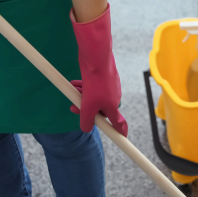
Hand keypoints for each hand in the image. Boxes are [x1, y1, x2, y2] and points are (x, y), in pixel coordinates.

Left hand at [69, 5, 127, 136]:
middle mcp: (114, 98)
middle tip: (74, 107)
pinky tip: (74, 83)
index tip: (123, 137)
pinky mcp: (105, 77)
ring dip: (83, 97)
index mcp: (113, 107)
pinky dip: (85, 87)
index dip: (120, 131)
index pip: (119, 123)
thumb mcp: (87, 106)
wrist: (97, 59)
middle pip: (100, 110)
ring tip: (73, 91)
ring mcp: (110, 86)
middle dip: (87, 109)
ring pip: (95, 97)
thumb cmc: (95, 84)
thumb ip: (86, 121)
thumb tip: (86, 128)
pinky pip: (94, 87)